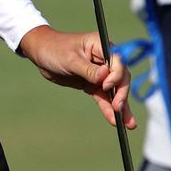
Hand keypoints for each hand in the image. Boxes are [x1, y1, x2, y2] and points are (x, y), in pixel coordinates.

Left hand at [18, 25, 136, 129]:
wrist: (42, 54)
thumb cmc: (56, 49)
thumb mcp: (71, 59)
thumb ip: (88, 69)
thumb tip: (105, 76)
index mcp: (101, 46)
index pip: (117, 61)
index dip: (116, 75)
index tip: (106, 86)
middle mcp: (105, 59)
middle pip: (120, 77)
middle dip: (121, 93)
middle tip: (118, 109)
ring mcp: (100, 73)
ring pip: (114, 90)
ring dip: (121, 106)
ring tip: (129, 124)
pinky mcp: (93, 84)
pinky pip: (103, 97)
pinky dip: (108, 108)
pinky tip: (114, 120)